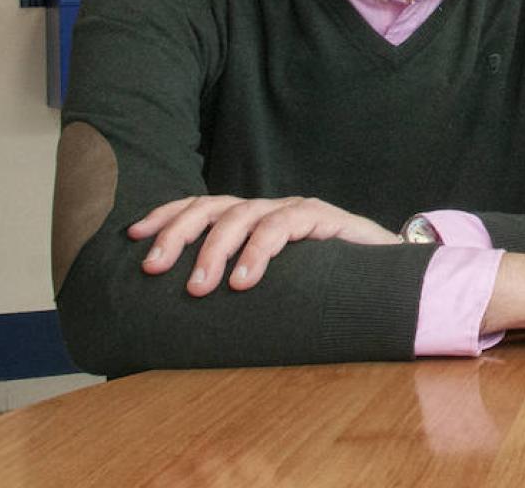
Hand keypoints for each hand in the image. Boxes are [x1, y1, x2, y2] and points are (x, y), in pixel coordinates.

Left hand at [129, 195, 400, 295]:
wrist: (391, 274)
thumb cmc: (324, 286)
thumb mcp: (273, 286)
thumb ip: (238, 287)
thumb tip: (182, 318)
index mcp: (251, 221)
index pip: (200, 207)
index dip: (166, 217)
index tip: (133, 238)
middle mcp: (268, 209)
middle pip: (212, 206)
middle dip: (178, 233)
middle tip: (155, 269)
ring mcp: (295, 210)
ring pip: (242, 215)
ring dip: (214, 250)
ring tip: (200, 289)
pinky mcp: (322, 217)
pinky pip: (283, 225)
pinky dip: (259, 251)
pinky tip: (244, 280)